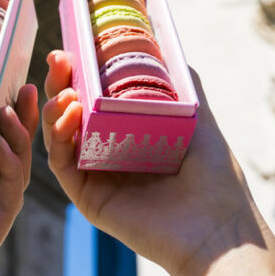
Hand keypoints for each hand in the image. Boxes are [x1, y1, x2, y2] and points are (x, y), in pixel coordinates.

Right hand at [42, 51, 274, 275]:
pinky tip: (70, 113)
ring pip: (59, 136)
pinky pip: (62, 163)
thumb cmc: (215, 179)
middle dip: (61, 83)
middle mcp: (107, 154)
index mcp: (129, 135)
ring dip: (56, 107)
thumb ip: (181, 84)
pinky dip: (59, 137)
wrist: (218, 229)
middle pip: (70, 113)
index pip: (95, 98)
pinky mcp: (88, 198)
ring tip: (66, 90)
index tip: (76, 46)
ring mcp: (96, 176)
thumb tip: (167, 46)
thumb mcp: (198, 118)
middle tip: (60, 58)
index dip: (82, 72)